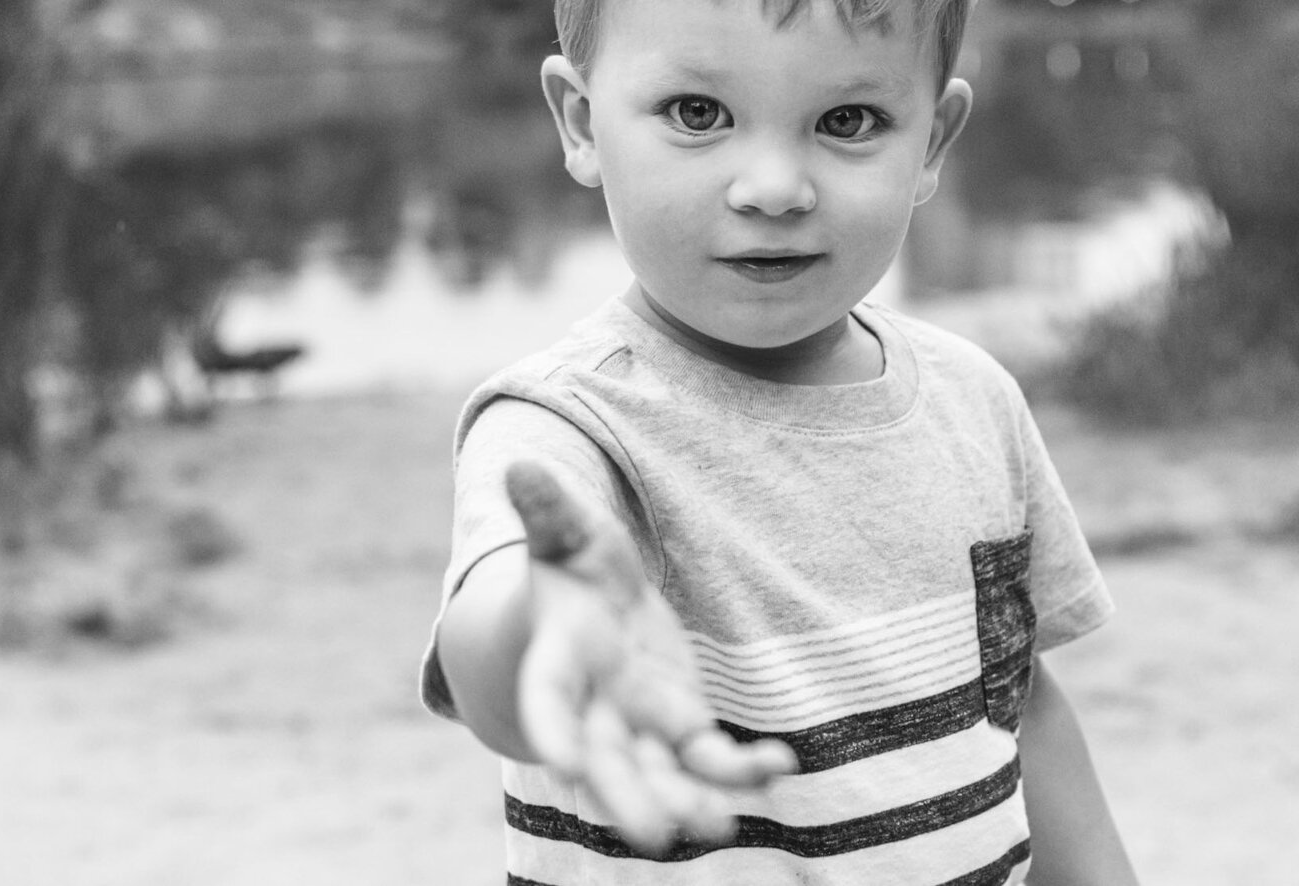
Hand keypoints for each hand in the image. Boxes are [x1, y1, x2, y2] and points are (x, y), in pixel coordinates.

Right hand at [506, 460, 797, 854]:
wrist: (595, 607)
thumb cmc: (573, 564)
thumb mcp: (562, 532)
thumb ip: (546, 509)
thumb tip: (519, 464)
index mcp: (556, 660)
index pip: (548, 701)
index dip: (552, 730)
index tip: (560, 764)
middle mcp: (594, 706)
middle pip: (605, 760)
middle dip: (627, 798)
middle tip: (654, 834)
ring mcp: (637, 724)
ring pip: (658, 773)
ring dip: (688, 801)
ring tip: (719, 826)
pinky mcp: (680, 725)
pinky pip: (708, 757)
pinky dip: (740, 769)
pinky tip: (779, 768)